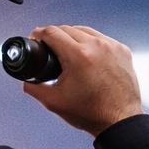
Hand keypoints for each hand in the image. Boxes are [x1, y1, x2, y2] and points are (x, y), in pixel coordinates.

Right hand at [21, 25, 143, 136]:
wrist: (118, 119)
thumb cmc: (91, 112)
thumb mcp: (53, 101)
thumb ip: (33, 87)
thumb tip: (25, 79)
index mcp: (79, 56)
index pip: (52, 32)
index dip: (39, 34)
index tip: (36, 37)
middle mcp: (97, 46)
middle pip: (67, 29)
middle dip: (54, 36)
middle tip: (48, 48)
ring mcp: (112, 46)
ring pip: (85, 31)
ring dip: (72, 37)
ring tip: (66, 51)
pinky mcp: (122, 50)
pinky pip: (101, 38)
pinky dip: (90, 43)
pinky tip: (85, 56)